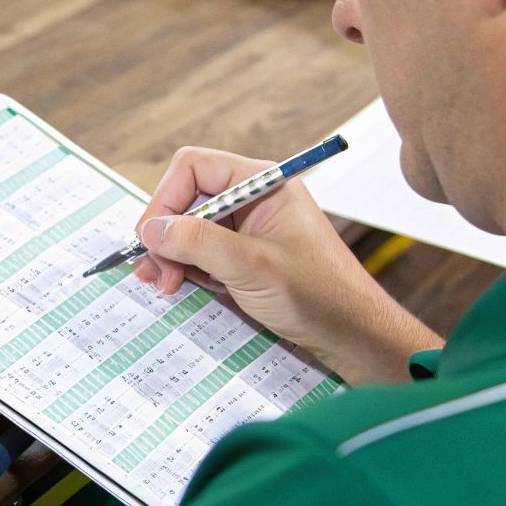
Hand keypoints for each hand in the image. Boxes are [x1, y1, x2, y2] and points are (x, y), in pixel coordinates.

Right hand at [133, 147, 442, 383]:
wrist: (356, 337)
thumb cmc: (320, 296)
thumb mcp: (251, 267)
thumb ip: (198, 242)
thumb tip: (150, 229)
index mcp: (263, 183)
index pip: (193, 167)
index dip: (165, 199)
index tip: (152, 239)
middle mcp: (253, 199)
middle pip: (188, 199)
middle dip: (166, 234)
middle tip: (156, 273)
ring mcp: (250, 229)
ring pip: (191, 229)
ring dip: (172, 255)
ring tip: (166, 285)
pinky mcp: (247, 257)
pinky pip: (204, 253)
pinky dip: (187, 269)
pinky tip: (183, 288)